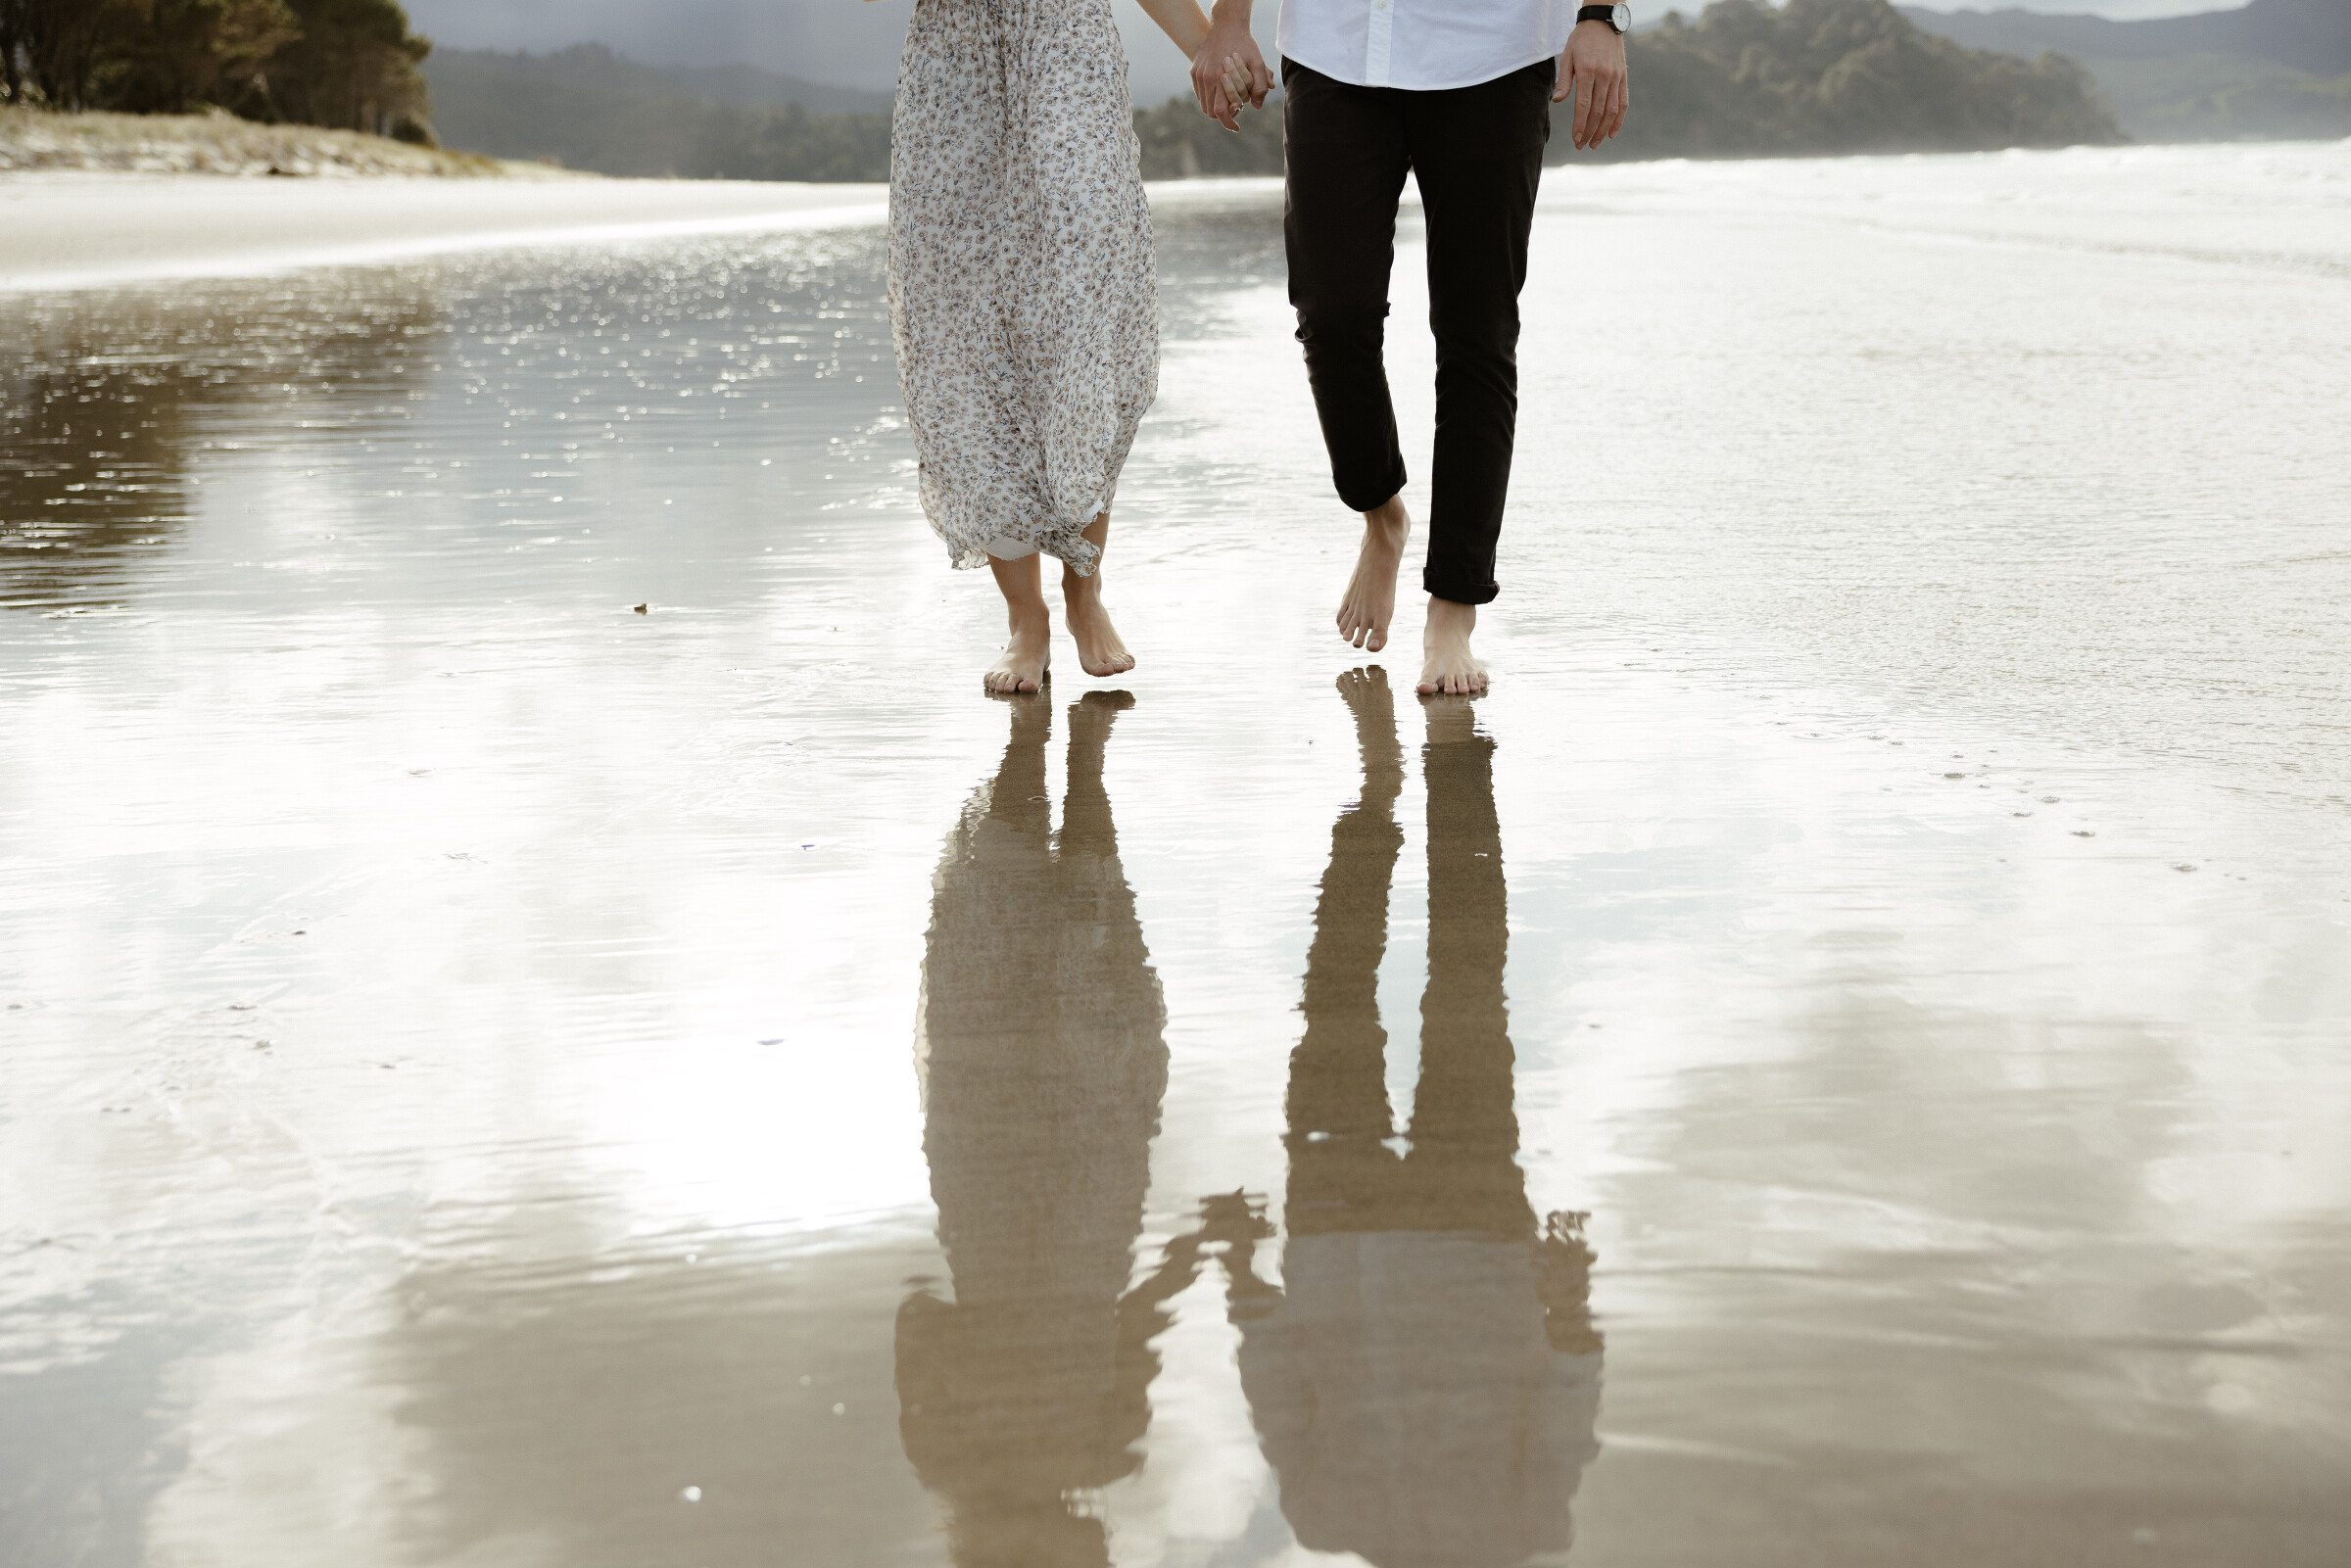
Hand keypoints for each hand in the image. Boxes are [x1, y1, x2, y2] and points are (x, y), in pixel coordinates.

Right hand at [1192, 3, 1269, 130]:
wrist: (1227, 24)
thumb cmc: (1245, 44)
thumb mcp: (1258, 63)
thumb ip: (1260, 86)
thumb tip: (1257, 106)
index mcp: (1220, 78)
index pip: (1221, 111)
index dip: (1229, 123)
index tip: (1237, 127)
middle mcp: (1205, 78)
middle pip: (1211, 111)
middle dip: (1223, 115)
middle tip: (1236, 109)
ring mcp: (1198, 74)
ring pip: (1203, 104)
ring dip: (1215, 107)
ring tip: (1228, 100)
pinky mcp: (1194, 70)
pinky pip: (1200, 93)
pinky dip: (1209, 97)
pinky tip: (1220, 90)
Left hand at [1555, 20, 1628, 149]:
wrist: (1603, 23)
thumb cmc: (1581, 41)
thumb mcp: (1567, 56)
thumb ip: (1564, 80)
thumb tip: (1557, 101)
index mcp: (1587, 71)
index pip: (1584, 105)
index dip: (1580, 125)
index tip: (1575, 139)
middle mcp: (1604, 76)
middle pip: (1598, 112)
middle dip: (1589, 132)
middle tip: (1581, 146)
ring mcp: (1616, 77)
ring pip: (1612, 110)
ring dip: (1603, 130)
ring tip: (1594, 143)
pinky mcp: (1623, 78)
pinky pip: (1623, 102)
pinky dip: (1619, 120)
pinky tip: (1612, 133)